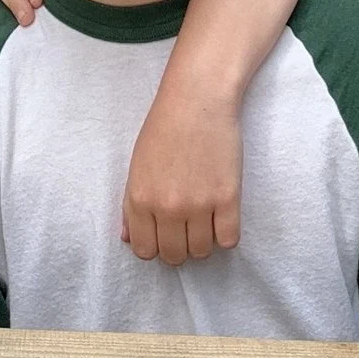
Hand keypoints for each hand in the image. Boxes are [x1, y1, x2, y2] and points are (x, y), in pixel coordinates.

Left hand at [121, 87, 243, 266]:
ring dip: (203, 241)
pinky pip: (229, 240)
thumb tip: (128, 239)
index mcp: (140, 200)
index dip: (155, 245)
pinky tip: (222, 216)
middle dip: (179, 247)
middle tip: (185, 226)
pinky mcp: (228, 198)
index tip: (163, 233)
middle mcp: (167, 208)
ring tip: (204, 219)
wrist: (198, 101)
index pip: (145, 251)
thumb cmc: (164, 129)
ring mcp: (199, 205)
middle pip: (174, 256)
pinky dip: (226, 234)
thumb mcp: (137, 167)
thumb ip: (130, 206)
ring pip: (202, 252)